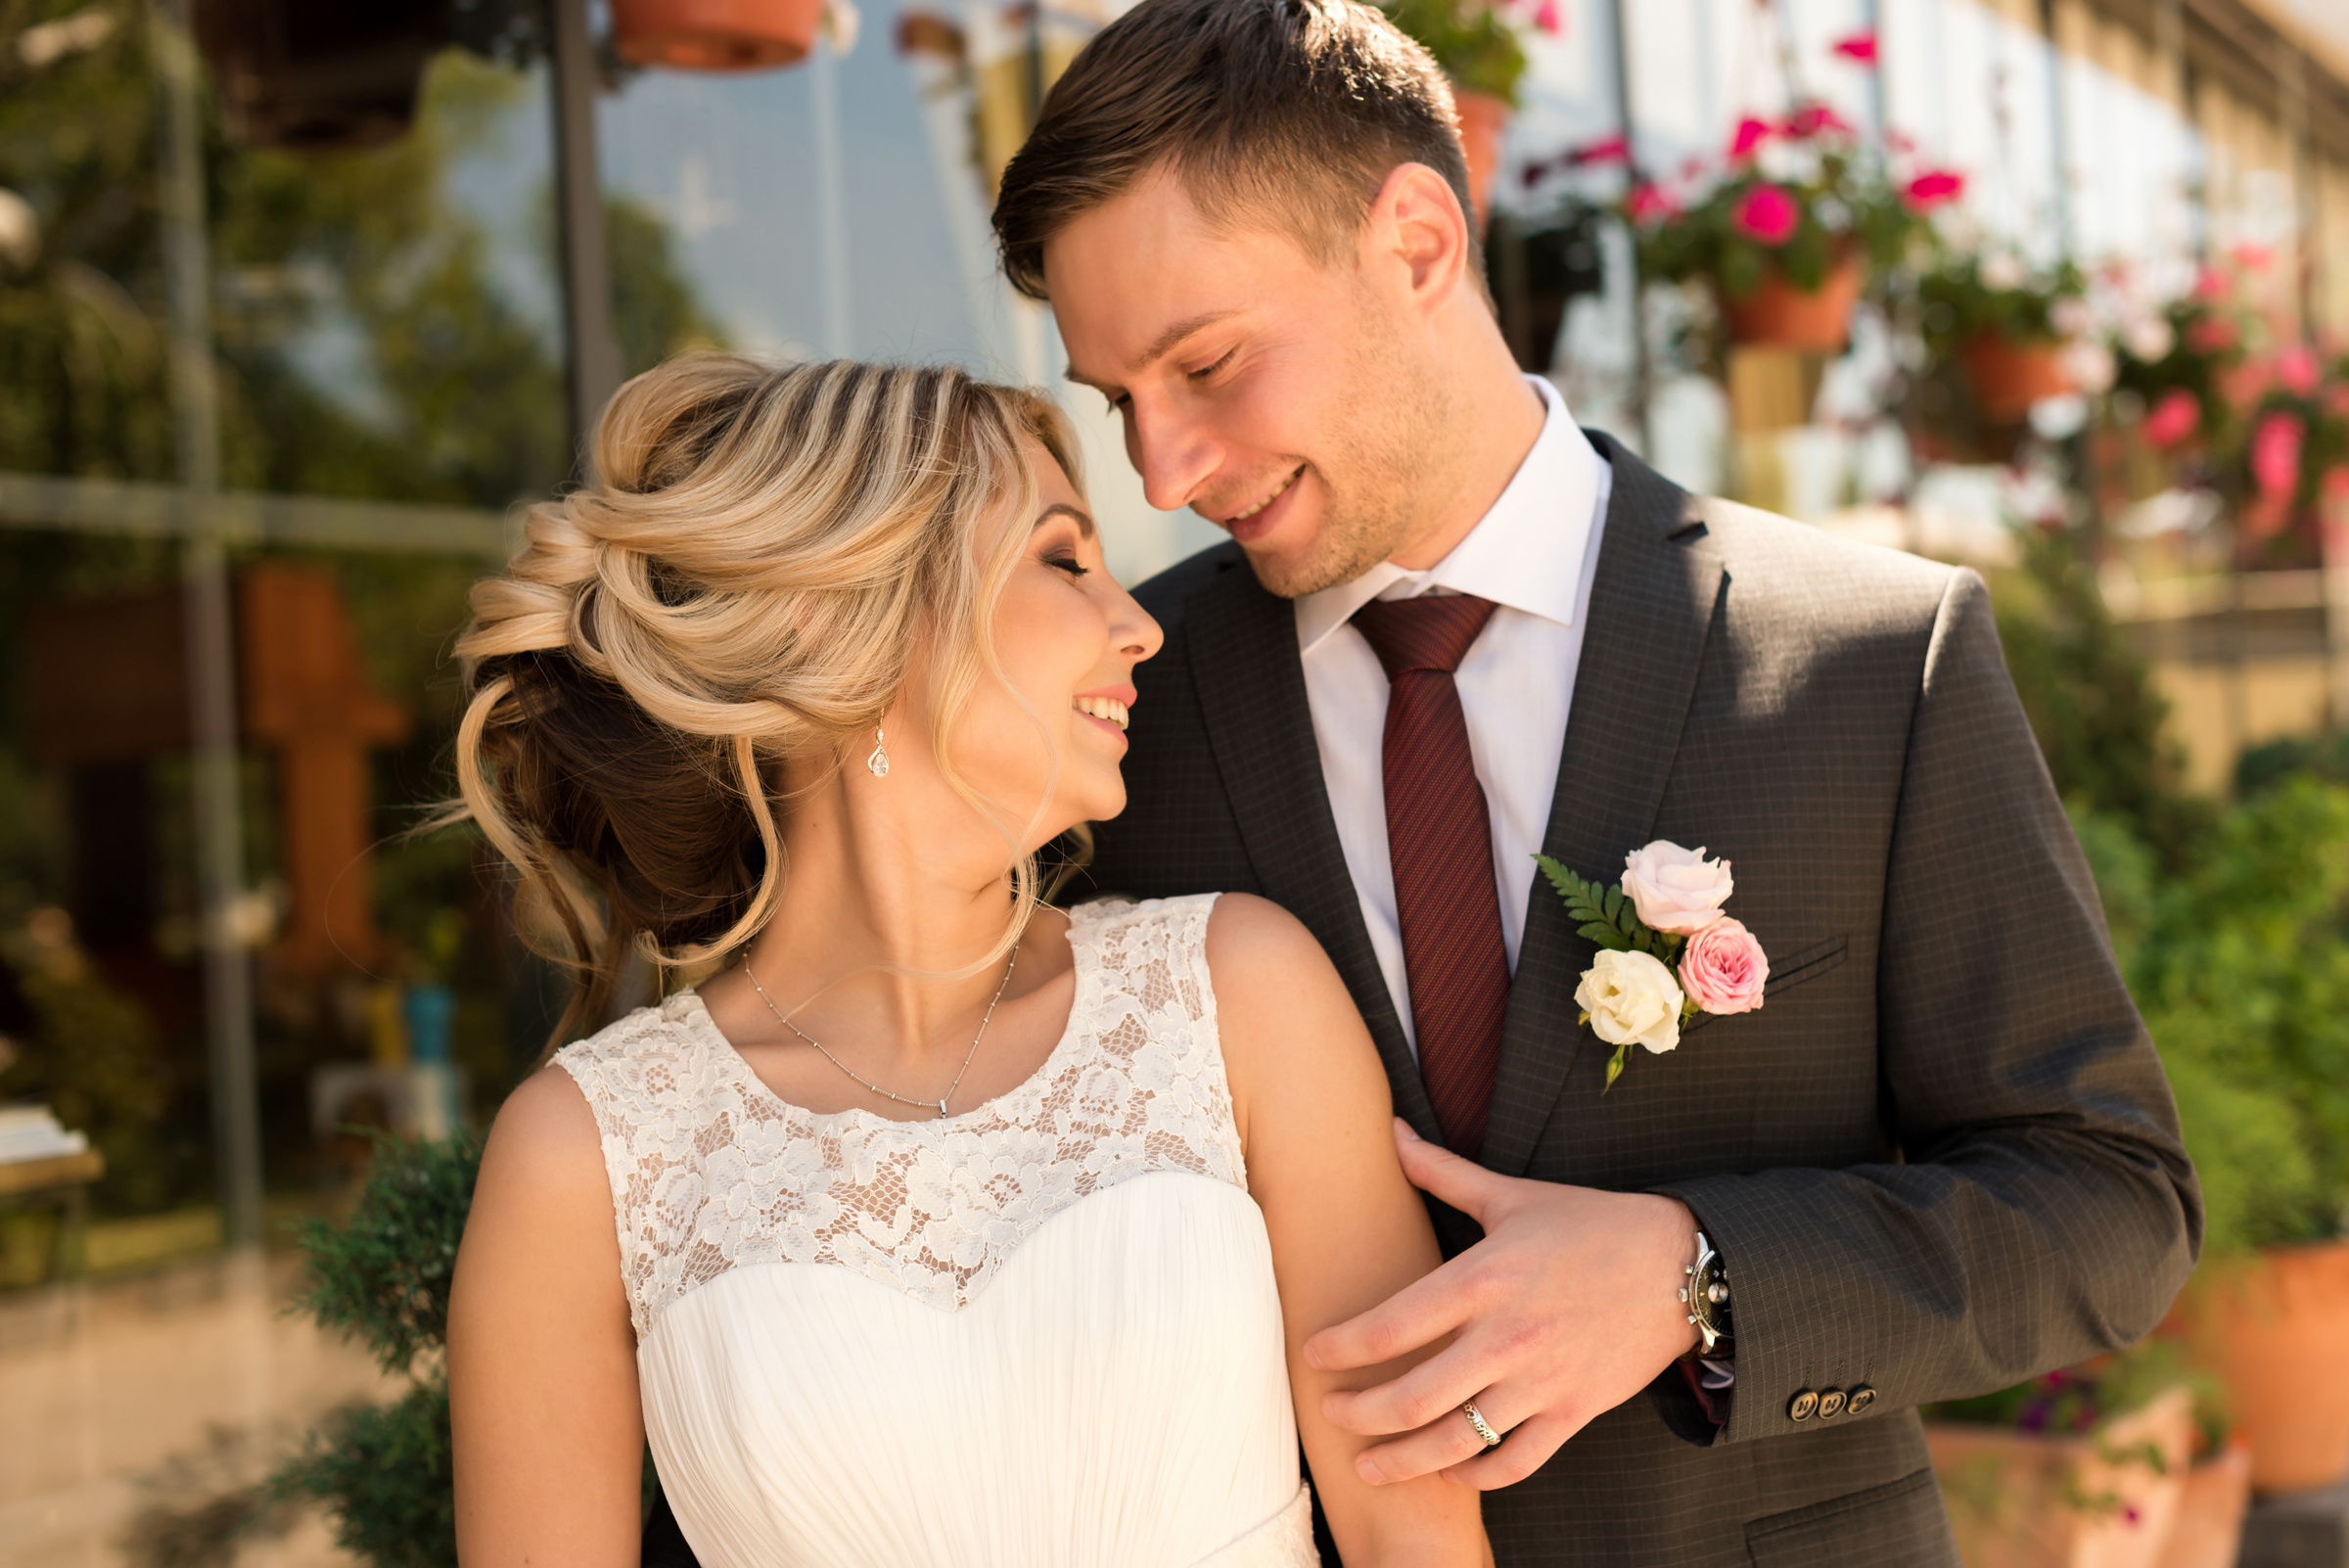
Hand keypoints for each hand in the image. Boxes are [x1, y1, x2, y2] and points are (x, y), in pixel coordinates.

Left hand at [1302, 1120, 1700, 1488]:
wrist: (1680, 1266)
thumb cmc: (1592, 1224)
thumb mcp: (1512, 1195)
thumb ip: (1443, 1171)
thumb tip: (1392, 1131)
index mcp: (1483, 1279)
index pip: (1389, 1326)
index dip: (1340, 1348)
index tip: (1312, 1355)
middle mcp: (1506, 1338)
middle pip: (1411, 1400)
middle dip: (1358, 1416)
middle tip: (1329, 1415)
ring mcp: (1541, 1382)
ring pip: (1456, 1443)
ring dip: (1402, 1461)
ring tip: (1368, 1465)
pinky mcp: (1573, 1413)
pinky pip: (1515, 1462)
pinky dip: (1476, 1477)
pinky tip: (1448, 1472)